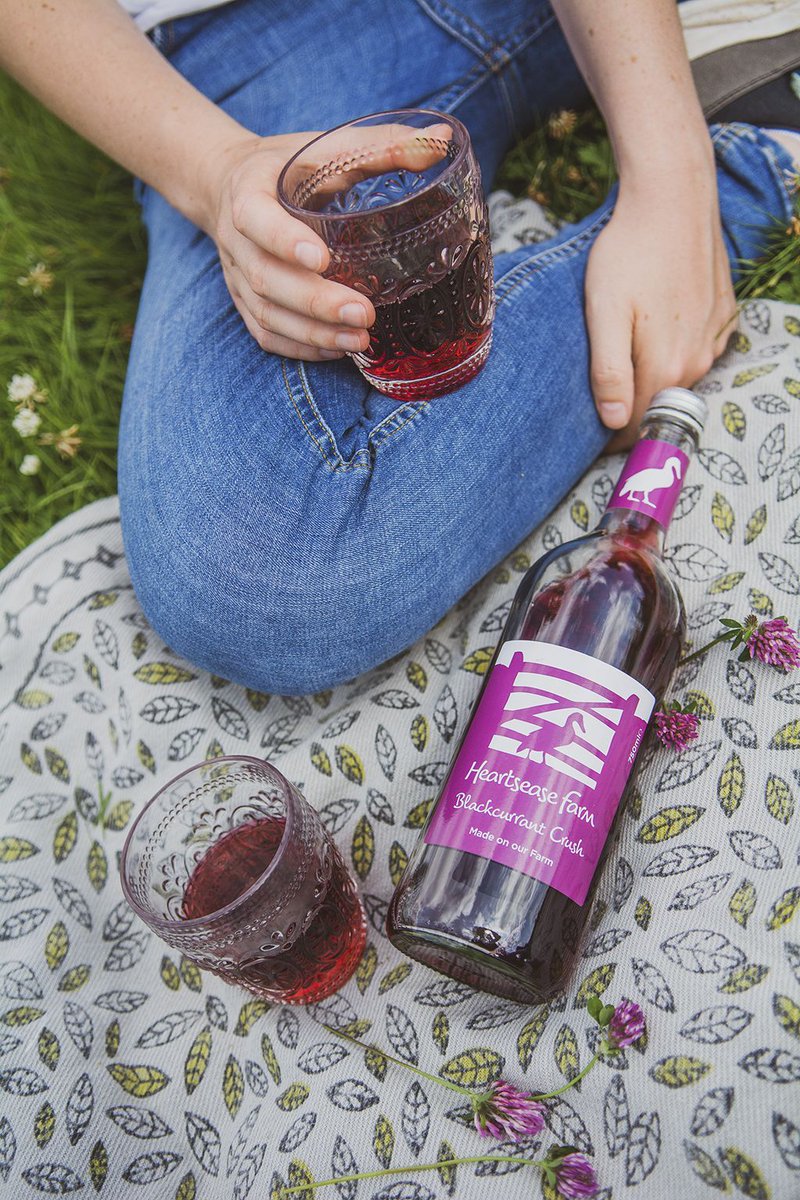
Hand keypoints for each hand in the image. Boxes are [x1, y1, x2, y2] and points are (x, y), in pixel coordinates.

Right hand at [198, 131, 376, 359]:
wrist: (228, 183)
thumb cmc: (287, 165)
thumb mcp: (325, 145)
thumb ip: (379, 146)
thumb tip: (441, 142)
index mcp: (248, 192)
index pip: (257, 219)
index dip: (285, 241)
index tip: (323, 258)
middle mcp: (237, 240)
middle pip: (268, 279)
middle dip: (316, 302)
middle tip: (363, 314)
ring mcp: (237, 277)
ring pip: (268, 314)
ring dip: (313, 333)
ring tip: (359, 340)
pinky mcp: (245, 303)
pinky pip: (266, 334)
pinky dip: (300, 348)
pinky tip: (336, 350)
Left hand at [584, 162, 736, 450]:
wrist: (674, 198)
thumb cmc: (629, 253)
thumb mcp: (604, 314)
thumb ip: (610, 372)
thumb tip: (614, 422)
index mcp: (666, 368)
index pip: (637, 426)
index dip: (610, 436)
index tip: (587, 434)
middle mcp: (698, 361)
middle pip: (658, 404)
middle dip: (630, 406)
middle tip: (599, 388)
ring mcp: (715, 338)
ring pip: (679, 378)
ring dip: (653, 376)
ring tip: (625, 350)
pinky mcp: (724, 316)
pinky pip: (697, 349)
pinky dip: (676, 348)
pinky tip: (656, 322)